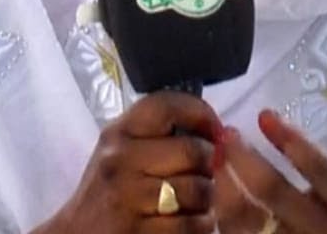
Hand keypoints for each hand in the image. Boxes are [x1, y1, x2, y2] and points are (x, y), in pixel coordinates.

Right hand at [32, 91, 219, 233]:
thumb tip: (218, 132)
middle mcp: (120, 159)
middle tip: (202, 174)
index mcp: (117, 134)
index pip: (165, 105)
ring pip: (198, 189)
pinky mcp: (140, 230)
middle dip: (208, 165)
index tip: (213, 130)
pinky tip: (188, 222)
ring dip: (206, 199)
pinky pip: (193, 223)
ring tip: (194, 201)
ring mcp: (129, 196)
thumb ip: (157, 137)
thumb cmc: (108, 192)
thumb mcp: (120, 153)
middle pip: (192, 150)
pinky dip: (200, 225)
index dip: (200, 113)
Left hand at [217, 99, 326, 233]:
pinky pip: (235, 232)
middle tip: (227, 132)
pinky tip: (219, 182)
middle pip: (272, 192)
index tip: (265, 115)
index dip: (290, 140)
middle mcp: (319, 228)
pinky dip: (221, 206)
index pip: (318, 169)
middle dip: (244, 157)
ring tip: (216, 153)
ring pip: (245, 215)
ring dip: (224, 180)